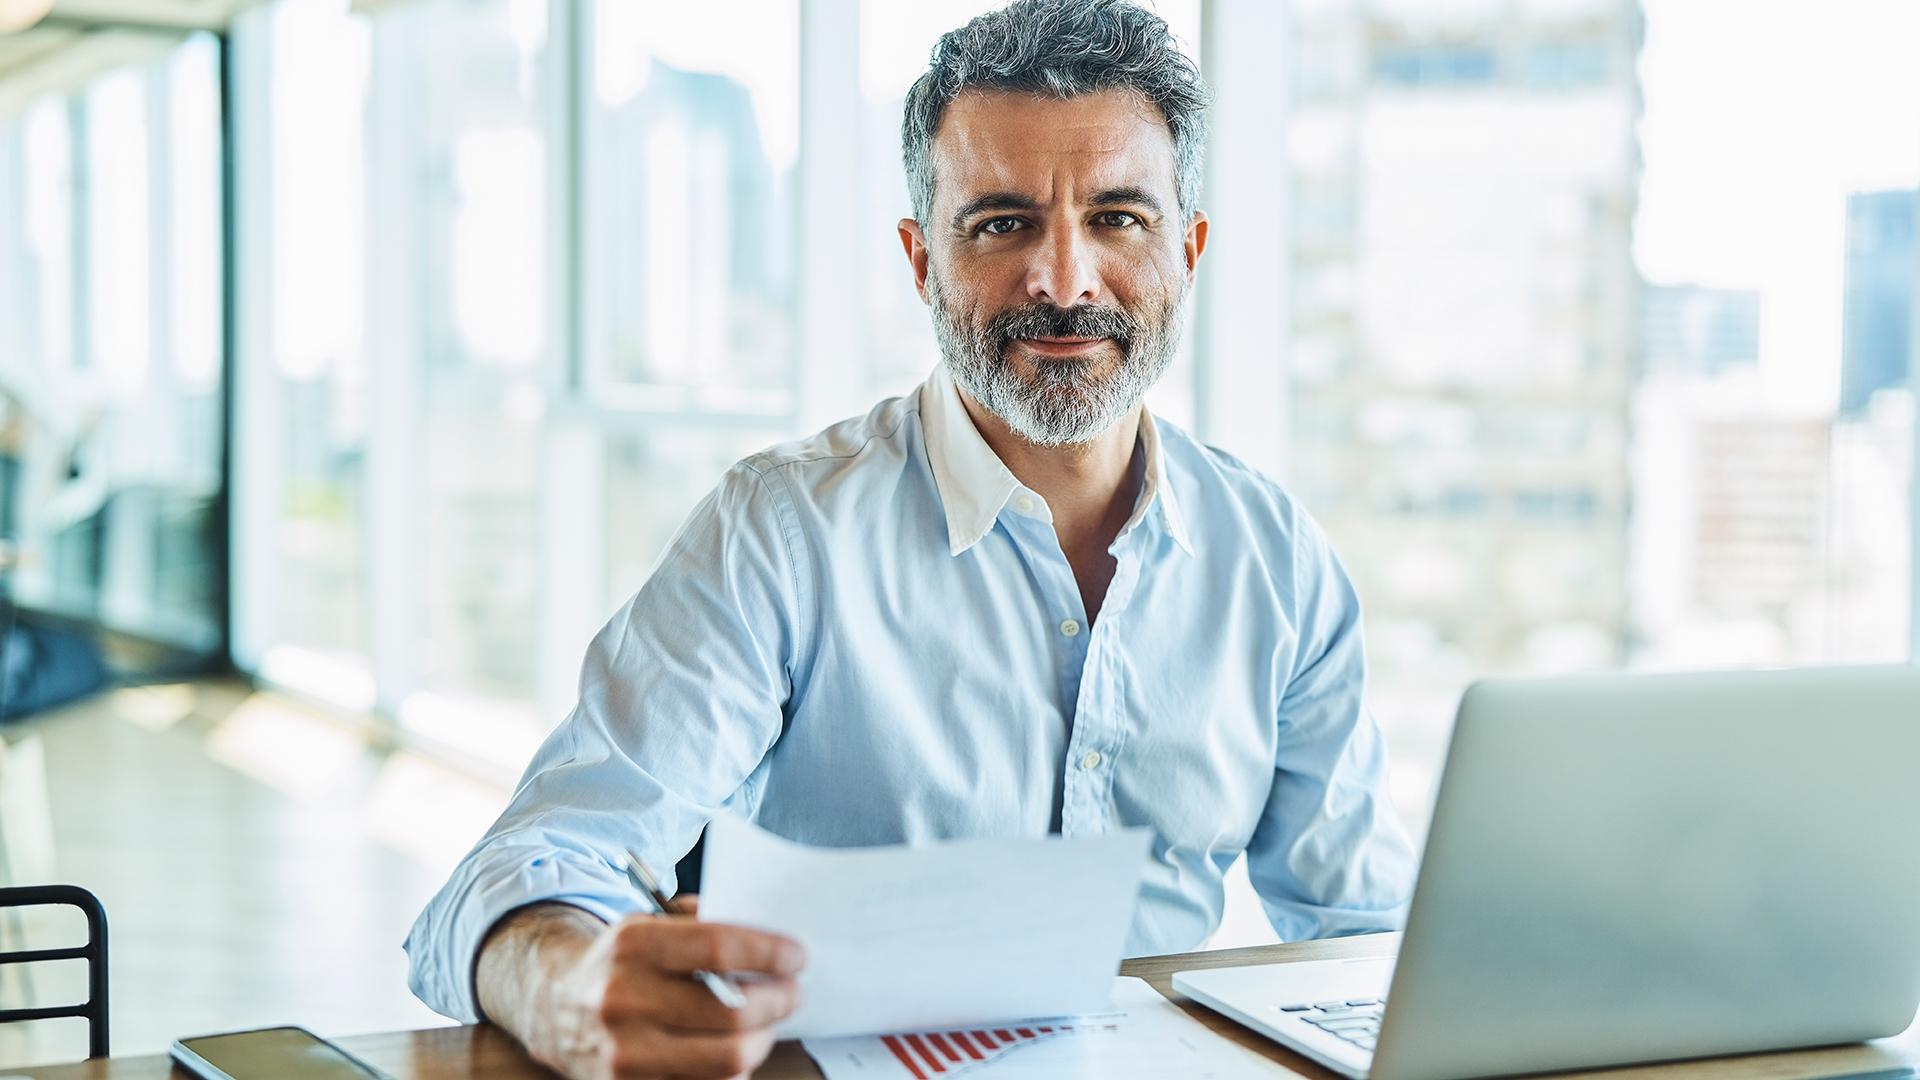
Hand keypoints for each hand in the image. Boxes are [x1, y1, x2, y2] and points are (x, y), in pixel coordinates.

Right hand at [505, 900, 805, 1079]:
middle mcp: (622, 1000)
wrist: (552, 1004)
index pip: (719, 948)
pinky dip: (733, 1072)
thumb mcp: (649, 923)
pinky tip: (735, 1051)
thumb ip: (703, 925)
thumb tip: (767, 945)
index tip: (796, 956)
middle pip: (732, 1013)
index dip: (770, 953)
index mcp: (631, 945)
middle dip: (778, 1002)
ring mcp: (624, 1053)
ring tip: (766, 1024)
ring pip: (727, 1060)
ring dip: (761, 1041)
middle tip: (792, 993)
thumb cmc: (619, 962)